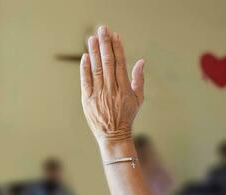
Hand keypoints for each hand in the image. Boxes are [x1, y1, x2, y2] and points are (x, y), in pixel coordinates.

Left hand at [80, 26, 143, 143]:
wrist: (114, 135)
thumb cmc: (127, 116)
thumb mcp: (138, 99)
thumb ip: (139, 79)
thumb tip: (141, 61)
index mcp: (124, 88)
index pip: (120, 63)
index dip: (117, 48)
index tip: (115, 35)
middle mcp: (111, 89)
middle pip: (107, 62)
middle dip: (105, 44)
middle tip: (102, 29)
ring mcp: (98, 94)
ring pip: (96, 69)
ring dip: (94, 52)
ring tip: (92, 38)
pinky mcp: (87, 100)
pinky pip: (85, 81)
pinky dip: (85, 68)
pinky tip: (85, 56)